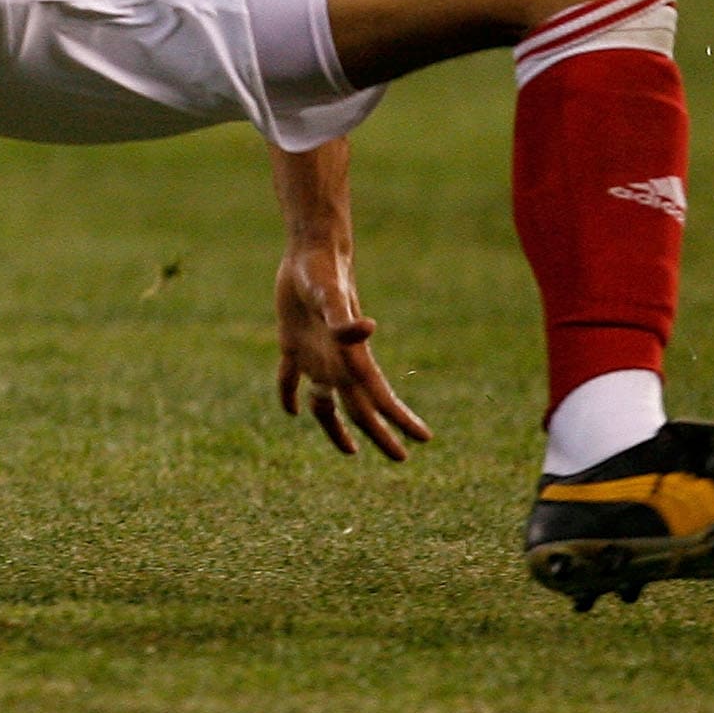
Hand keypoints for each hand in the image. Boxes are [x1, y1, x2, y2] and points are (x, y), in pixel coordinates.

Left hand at [274, 244, 429, 461]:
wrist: (311, 254)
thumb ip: (344, 319)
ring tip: (350, 450)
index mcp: (351, 357)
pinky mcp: (292, 343)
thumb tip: (369, 328)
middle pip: (359, 409)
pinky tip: (291, 410)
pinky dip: (290, 395)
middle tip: (401, 458)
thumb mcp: (330, 297)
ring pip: (327, 402)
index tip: (423, 439)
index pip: (380, 398)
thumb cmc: (322, 274)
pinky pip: (290, 378)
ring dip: (336, 425)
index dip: (401, 420)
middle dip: (380, 435)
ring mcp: (315, 355)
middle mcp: (336, 362)